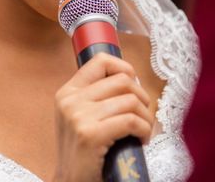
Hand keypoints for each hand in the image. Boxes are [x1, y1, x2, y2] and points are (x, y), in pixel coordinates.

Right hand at [52, 53, 152, 181]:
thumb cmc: (84, 153)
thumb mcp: (80, 117)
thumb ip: (97, 96)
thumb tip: (130, 78)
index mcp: (67, 92)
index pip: (101, 60)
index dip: (124, 68)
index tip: (133, 86)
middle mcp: (70, 100)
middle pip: (122, 80)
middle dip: (142, 96)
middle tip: (143, 114)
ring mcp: (78, 117)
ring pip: (131, 101)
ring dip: (146, 117)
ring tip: (143, 131)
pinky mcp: (90, 134)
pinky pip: (131, 121)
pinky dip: (144, 130)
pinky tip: (141, 140)